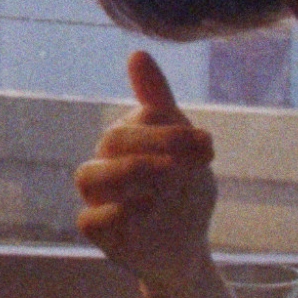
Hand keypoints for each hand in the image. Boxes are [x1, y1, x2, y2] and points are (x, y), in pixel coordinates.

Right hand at [74, 50, 219, 289]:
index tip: (209, 146)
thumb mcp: (185, 146)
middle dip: (155, 146)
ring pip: (88, 176)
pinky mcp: (98, 232)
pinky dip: (115, 213)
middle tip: (191, 163)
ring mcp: (97, 197)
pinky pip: (89, 219)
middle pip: (112, 141)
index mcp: (124, 137)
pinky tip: (147, 208)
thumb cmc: (182, 189)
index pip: (136, 120)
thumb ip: (160, 104)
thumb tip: (136, 53)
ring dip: (129, 173)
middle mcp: (104, 162)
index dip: (171, 131)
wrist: (185, 244)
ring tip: (166, 179)